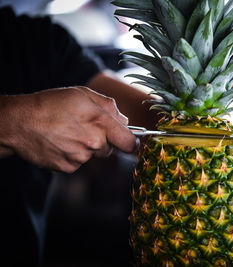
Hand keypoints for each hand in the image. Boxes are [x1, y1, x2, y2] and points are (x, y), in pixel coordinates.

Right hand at [0, 87, 135, 172]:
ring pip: (94, 155)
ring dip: (87, 147)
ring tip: (68, 133)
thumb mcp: (82, 94)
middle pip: (111, 148)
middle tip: (84, 127)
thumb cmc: (51, 104)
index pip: (129, 142)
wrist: (19, 123)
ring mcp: (80, 158)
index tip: (132, 142)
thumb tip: (125, 121)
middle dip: (103, 140)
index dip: (133, 143)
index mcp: (99, 122)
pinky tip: (61, 143)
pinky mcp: (68, 168)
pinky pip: (79, 163)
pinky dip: (73, 155)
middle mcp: (93, 143)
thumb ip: (109, 106)